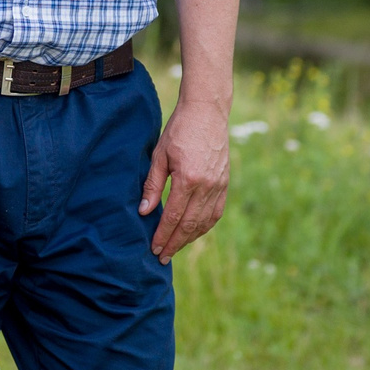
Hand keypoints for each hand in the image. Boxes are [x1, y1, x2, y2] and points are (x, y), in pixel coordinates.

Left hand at [140, 98, 231, 261]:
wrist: (207, 112)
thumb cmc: (179, 130)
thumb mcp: (160, 155)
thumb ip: (152, 185)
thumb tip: (144, 212)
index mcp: (189, 179)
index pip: (174, 216)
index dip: (164, 235)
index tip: (155, 249)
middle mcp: (207, 185)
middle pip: (190, 224)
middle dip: (176, 243)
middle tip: (163, 257)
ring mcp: (219, 185)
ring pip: (205, 221)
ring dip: (190, 238)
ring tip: (176, 247)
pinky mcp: (225, 182)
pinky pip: (216, 211)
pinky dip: (205, 225)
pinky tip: (194, 232)